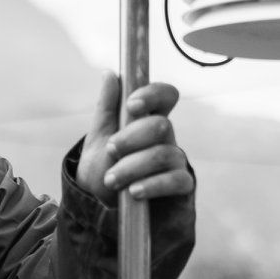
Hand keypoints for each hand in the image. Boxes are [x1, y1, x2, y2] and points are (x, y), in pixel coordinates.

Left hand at [75, 72, 192, 205]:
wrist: (99, 204)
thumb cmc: (102, 166)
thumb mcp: (98, 136)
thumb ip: (107, 107)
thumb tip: (110, 73)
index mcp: (147, 118)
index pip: (165, 95)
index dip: (153, 95)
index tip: (131, 106)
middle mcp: (165, 136)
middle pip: (161, 125)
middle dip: (132, 138)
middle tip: (111, 150)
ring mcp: (175, 160)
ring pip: (164, 154)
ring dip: (133, 167)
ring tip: (111, 180)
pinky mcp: (180, 185)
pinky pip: (177, 180)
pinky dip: (152, 185)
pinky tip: (134, 192)